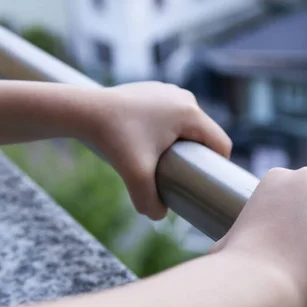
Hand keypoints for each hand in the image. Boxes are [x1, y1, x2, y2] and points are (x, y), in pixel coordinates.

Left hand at [86, 82, 231, 219]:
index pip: (221, 144)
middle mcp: (185, 98)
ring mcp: (170, 91)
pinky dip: (170, 130)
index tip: (202, 182)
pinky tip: (154, 142)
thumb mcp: (135, 175)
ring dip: (184, 143)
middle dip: (198, 156)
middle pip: (206, 135)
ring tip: (166, 160)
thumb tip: (159, 216)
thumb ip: (149, 201)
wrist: (85, 111)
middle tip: (180, 175)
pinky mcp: (156, 90)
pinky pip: (174, 114)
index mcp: (190, 114)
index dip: (217, 166)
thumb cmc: (113, 140)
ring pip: (190, 124)